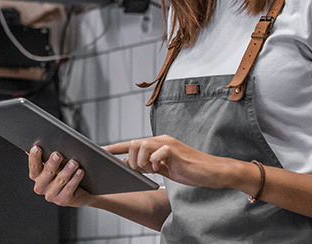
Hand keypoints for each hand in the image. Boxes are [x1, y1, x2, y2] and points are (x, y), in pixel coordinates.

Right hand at [28, 146, 95, 206]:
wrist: (81, 191)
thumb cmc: (66, 171)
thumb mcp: (57, 163)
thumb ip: (51, 154)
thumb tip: (49, 139)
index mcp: (36, 175)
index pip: (33, 165)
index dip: (34, 157)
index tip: (37, 147)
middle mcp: (41, 186)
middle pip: (47, 173)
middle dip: (52, 164)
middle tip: (58, 154)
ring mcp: (51, 195)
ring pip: (60, 181)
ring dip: (67, 171)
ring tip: (74, 162)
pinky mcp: (63, 200)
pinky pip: (69, 189)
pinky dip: (75, 180)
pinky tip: (80, 172)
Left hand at [105, 135, 233, 188]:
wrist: (211, 171)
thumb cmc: (188, 170)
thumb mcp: (163, 168)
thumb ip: (146, 165)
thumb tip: (125, 165)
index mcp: (156, 144)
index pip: (131, 144)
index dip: (114, 148)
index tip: (100, 152)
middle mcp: (160, 140)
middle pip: (133, 144)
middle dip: (132, 161)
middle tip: (144, 171)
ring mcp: (167, 144)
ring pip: (141, 146)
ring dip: (142, 163)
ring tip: (153, 171)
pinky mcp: (174, 150)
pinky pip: (156, 154)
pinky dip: (154, 164)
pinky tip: (162, 170)